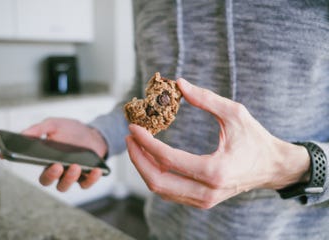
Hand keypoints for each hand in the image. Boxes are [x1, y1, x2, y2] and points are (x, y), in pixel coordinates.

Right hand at [23, 117, 107, 191]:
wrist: (92, 133)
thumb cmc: (71, 131)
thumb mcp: (55, 125)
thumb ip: (40, 129)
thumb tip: (23, 133)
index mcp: (47, 160)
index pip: (35, 169)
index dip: (29, 166)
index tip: (28, 160)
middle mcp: (57, 171)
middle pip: (49, 181)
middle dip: (51, 175)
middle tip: (57, 166)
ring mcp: (72, 175)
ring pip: (66, 185)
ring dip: (70, 178)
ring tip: (75, 166)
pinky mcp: (86, 176)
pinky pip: (87, 183)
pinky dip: (92, 178)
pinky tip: (96, 170)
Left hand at [126, 79, 309, 208]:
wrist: (272, 167)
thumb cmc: (256, 139)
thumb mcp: (235, 113)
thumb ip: (206, 99)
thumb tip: (179, 84)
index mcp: (214, 171)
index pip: (167, 159)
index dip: (145, 142)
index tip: (133, 128)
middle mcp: (207, 192)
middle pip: (157, 181)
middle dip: (137, 159)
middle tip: (130, 138)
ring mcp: (203, 200)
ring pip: (161, 189)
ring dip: (144, 167)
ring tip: (137, 146)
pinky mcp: (202, 201)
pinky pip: (170, 191)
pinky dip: (156, 174)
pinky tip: (151, 158)